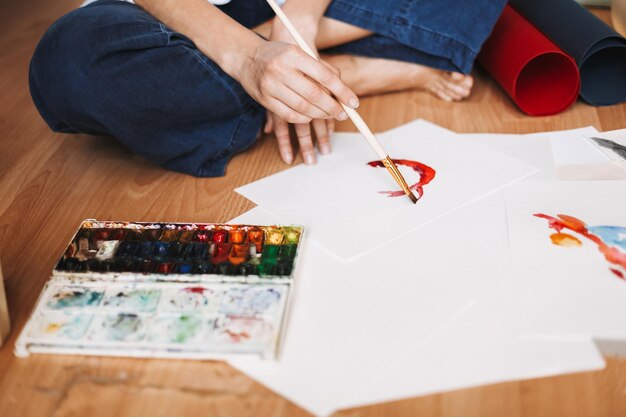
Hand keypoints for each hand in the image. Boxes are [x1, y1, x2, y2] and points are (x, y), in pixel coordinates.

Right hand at [261, 18, 347, 164]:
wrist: (247, 57)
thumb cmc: (281, 55)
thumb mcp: (301, 53)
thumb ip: (322, 69)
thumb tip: (344, 93)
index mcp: (294, 54)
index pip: (325, 76)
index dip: (342, 92)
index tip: (354, 103)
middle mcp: (281, 69)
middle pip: (314, 95)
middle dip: (332, 108)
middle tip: (343, 114)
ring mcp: (270, 85)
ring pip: (302, 107)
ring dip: (319, 115)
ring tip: (329, 115)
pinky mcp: (264, 100)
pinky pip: (289, 115)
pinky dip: (303, 119)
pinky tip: (310, 118)